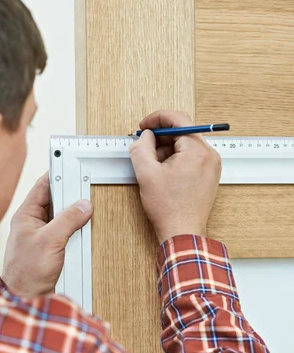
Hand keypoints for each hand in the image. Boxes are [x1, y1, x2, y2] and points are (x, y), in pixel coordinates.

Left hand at [1, 173, 92, 298]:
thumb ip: (68, 220)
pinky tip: (86, 229)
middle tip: (87, 189)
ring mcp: (44, 236)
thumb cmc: (27, 272)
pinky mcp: (53, 249)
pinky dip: (77, 230)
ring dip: (76, 215)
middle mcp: (34, 223)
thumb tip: (84, 205)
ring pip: (64, 217)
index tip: (73, 165)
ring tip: (87, 210)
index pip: (43, 186)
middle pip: (57, 201)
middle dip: (72, 195)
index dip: (58, 174)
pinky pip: (68, 233)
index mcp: (26, 215)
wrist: (26, 299)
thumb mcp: (50, 241)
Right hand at [129, 111, 221, 242]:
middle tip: (144, 147)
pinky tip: (163, 173)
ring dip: (167, 150)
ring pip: (186, 146)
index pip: (179, 119)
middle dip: (160, 138)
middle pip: (183, 132)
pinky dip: (176, 160)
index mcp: (197, 151)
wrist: (182, 233)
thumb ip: (141, 147)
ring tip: (153, 167)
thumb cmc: (169, 208)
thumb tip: (145, 136)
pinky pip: (191, 158)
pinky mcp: (209, 176)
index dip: (157, 119)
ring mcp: (211, 166)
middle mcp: (209, 155)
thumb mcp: (146, 173)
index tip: (144, 126)